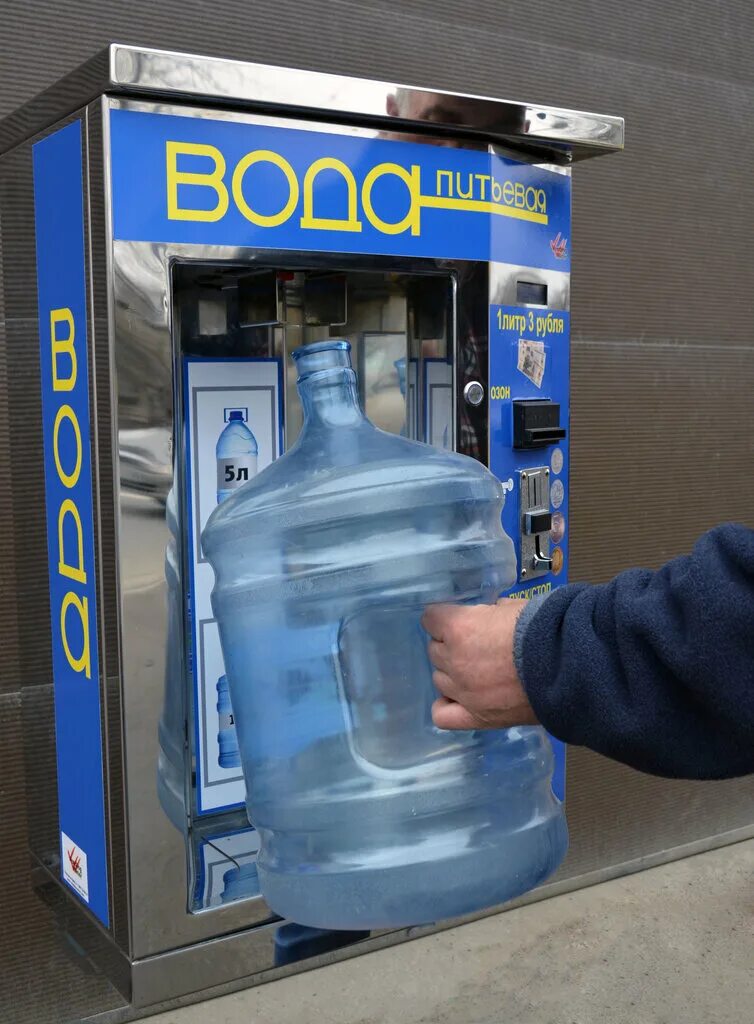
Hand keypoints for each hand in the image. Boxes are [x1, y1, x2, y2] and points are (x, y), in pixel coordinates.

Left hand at [421, 601, 537, 729]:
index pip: (430, 618)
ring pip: (439, 679)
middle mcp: (453, 659)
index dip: (445, 618)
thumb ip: (491, 613)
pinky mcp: (475, 716)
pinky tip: (459, 699)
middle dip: (451, 645)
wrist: (568, 667)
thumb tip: (490, 617)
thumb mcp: (514, 607)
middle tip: (476, 646)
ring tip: (476, 672)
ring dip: (452, 673)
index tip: (460, 620)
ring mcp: (462, 690)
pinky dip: (447, 705)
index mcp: (458, 627)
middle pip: (434, 650)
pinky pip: (442, 715)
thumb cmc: (542, 629)